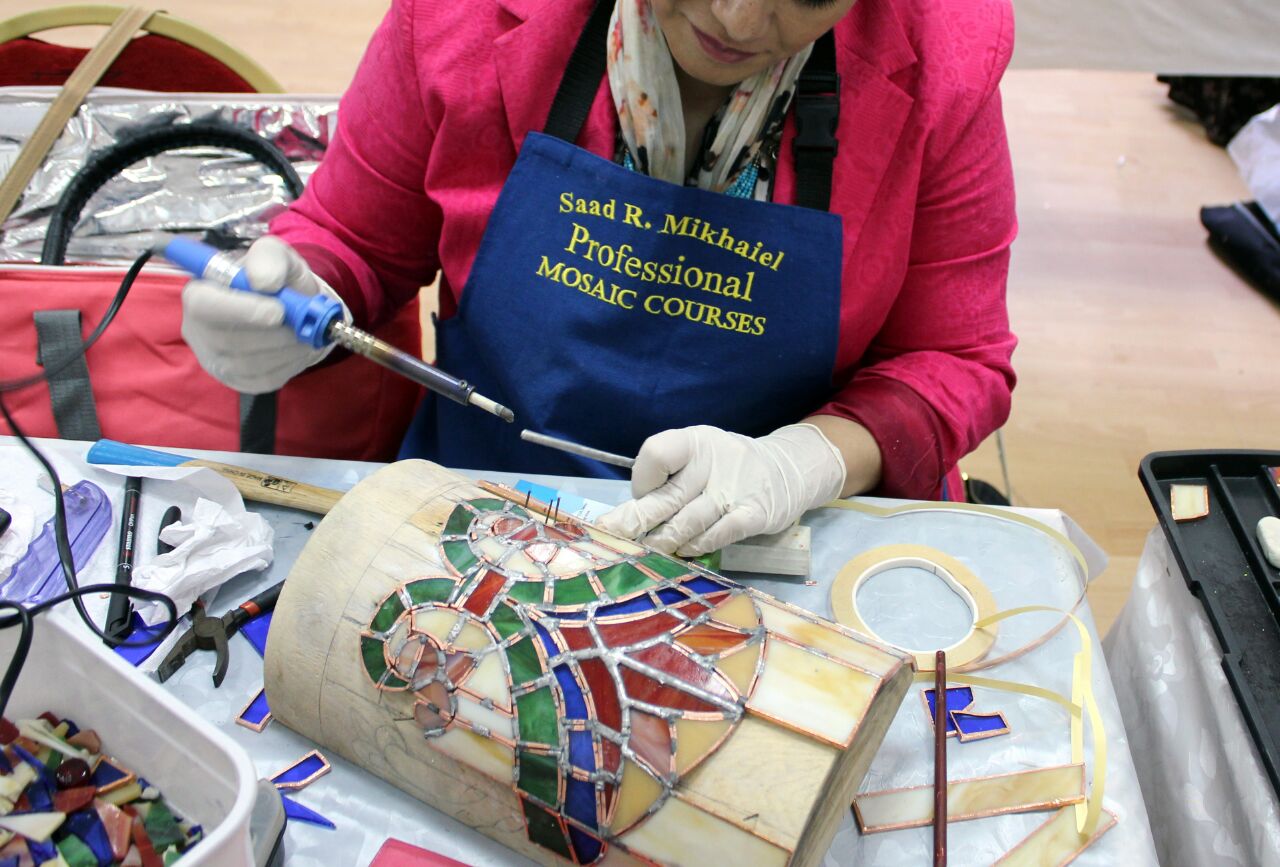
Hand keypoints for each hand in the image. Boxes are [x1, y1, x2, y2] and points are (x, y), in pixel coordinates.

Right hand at [180, 236, 349, 393]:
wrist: (290, 306)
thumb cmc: (275, 278)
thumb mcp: (275, 255)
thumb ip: (269, 258)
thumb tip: (265, 282)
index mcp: (198, 292)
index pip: (205, 306)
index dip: (242, 311)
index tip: (278, 311)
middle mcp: (197, 329)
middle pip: (230, 340)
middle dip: (275, 333)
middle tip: (303, 324)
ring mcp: (214, 359)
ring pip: (250, 364)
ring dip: (287, 349)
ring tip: (305, 334)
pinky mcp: (236, 380)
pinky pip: (264, 380)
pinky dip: (290, 364)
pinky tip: (297, 349)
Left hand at [596, 424, 846, 556]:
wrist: (789, 470)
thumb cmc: (729, 468)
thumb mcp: (699, 458)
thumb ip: (668, 481)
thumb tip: (626, 516)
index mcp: (695, 442)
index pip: (657, 453)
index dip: (642, 479)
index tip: (643, 496)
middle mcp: (714, 461)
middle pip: (667, 495)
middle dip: (637, 520)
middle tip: (614, 536)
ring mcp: (735, 489)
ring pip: (688, 521)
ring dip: (664, 540)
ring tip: (649, 551)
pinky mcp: (755, 514)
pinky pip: (719, 534)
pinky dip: (698, 545)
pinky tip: (686, 550)